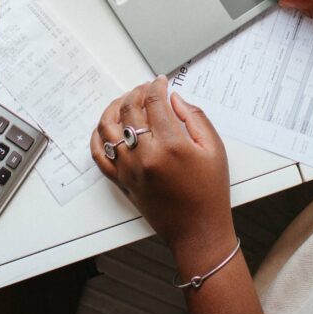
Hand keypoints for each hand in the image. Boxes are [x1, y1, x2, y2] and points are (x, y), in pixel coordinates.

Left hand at [90, 77, 234, 255]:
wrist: (198, 231)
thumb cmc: (210, 192)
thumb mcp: (214, 149)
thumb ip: (194, 118)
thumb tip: (175, 99)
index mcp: (171, 145)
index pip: (154, 102)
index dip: (156, 86)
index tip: (161, 82)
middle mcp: (145, 156)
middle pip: (130, 110)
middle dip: (137, 92)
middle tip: (146, 88)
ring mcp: (129, 169)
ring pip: (108, 128)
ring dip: (115, 108)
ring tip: (125, 101)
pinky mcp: (121, 181)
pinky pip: (99, 155)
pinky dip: (98, 137)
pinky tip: (106, 127)